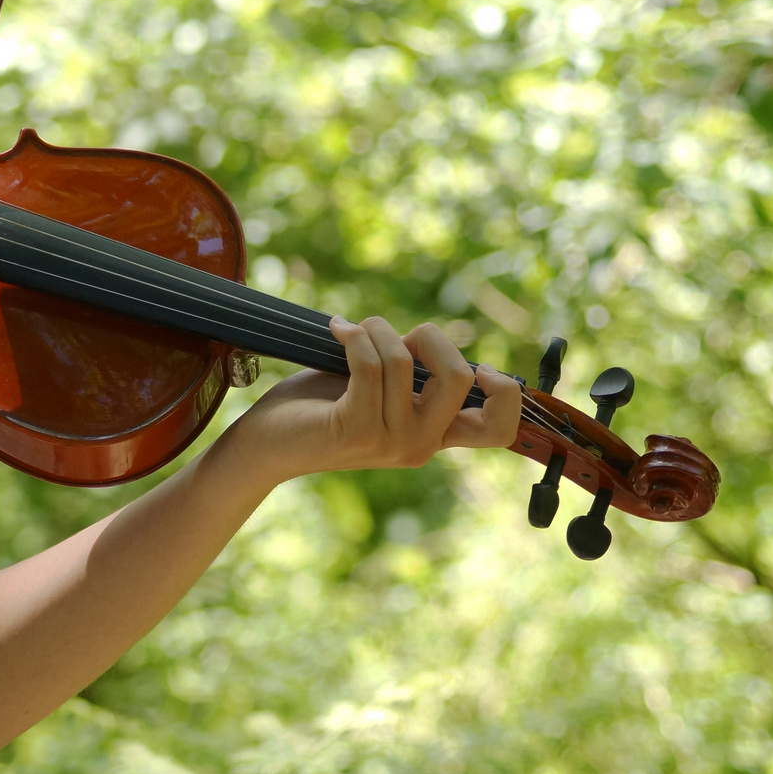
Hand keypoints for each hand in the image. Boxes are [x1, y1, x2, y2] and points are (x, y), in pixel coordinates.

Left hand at [222, 316, 522, 484]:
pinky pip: (370, 364)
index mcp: (434, 434)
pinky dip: (353, 335)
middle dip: (430, 337)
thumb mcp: (380, 387)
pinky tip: (335, 330)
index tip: (480, 367)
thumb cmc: (321, 405)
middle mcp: (420, 444)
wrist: (266, 442)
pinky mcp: (355, 429)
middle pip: (460, 377)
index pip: (499, 429)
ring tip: (351, 331)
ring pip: (404, 360)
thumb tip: (430, 338)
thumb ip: (413, 371)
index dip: (507, 394)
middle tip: (394, 336)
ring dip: (375, 329)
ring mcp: (389, 442)